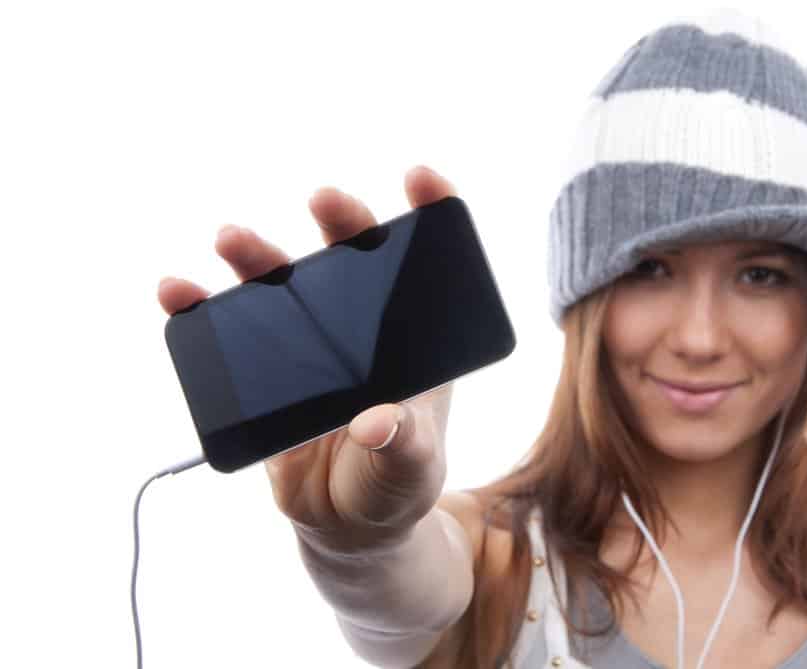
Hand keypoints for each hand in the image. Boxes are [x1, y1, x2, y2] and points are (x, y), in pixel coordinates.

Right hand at [157, 165, 457, 554]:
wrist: (344, 526)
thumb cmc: (395, 488)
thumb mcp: (412, 472)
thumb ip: (403, 449)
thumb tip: (377, 422)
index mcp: (413, 342)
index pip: (425, 267)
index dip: (428, 215)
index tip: (420, 177)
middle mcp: (362, 330)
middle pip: (351, 259)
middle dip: (340, 222)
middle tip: (324, 200)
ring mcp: (310, 346)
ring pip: (283, 286)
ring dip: (258, 257)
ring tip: (233, 238)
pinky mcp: (262, 372)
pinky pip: (227, 333)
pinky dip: (200, 309)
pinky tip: (178, 294)